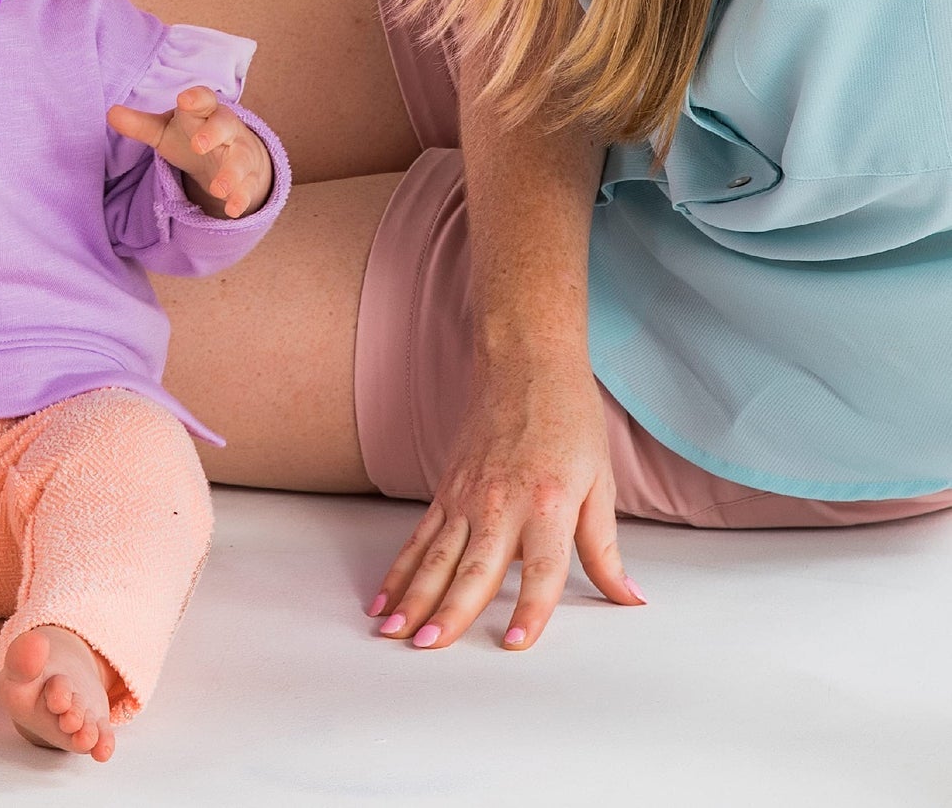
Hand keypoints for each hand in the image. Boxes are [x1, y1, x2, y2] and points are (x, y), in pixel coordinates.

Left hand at [107, 86, 271, 218]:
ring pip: (239, 159)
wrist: (234, 151)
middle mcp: (226, 129)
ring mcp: (239, 152)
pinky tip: (232, 210)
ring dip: (230, 174)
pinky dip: (241, 198)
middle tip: (198, 144)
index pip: (203, 99)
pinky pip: (248, 187)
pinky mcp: (248, 177)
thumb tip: (111, 113)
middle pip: (224, 126)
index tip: (184, 100)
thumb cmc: (193, 134)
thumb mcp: (165, 131)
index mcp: (203, 111)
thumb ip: (139, 125)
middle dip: (213, 134)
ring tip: (217, 189)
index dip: (196, 99)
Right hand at [369, 352, 643, 650]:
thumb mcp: (600, 482)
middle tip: (427, 647)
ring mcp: (466, 497)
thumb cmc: (569, 419)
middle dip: (450, 611)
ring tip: (392, 632)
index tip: (514, 644)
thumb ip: (604, 547)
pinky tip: (383, 596)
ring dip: (412, 597)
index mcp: (548, 503)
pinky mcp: (445, 490)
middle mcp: (501, 503)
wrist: (525, 363)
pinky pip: (419, 537)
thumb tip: (628, 597)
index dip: (531, 610)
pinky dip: (400, 569)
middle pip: (473, 568)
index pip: (541, 570)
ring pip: (435, 556)